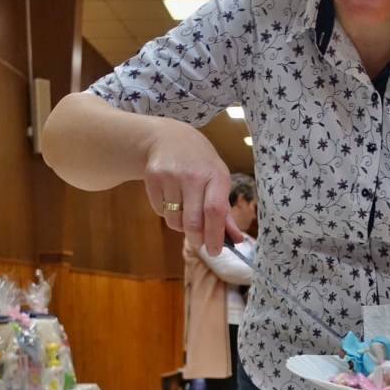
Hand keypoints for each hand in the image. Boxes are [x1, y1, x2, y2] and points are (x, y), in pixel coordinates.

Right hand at [142, 120, 242, 254]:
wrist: (169, 138)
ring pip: (174, 220)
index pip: (215, 212)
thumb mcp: (218, 180)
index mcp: (216, 176)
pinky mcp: (152, 178)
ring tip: (185, 212)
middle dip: (196, 238)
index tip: (214, 251)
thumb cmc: (201, 164)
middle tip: (199, 241)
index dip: (214, 235)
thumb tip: (236, 240)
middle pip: (193, 222)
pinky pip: (161, 212)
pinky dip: (168, 214)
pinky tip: (172, 198)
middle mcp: (193, 175)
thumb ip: (225, 212)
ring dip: (181, 226)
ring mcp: (170, 176)